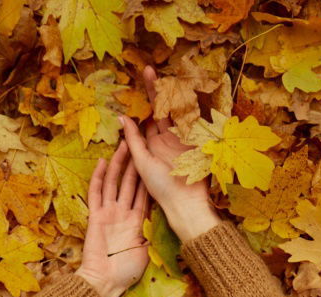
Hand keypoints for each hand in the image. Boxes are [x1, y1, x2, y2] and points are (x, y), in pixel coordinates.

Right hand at [76, 138, 149, 296]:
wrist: (106, 282)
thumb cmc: (126, 272)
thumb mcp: (146, 250)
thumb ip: (152, 233)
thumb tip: (166, 221)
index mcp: (136, 221)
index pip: (143, 193)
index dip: (148, 176)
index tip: (155, 159)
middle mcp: (122, 213)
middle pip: (129, 183)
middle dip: (134, 163)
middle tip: (139, 143)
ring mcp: (108, 213)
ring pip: (114, 183)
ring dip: (119, 164)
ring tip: (123, 145)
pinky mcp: (96, 216)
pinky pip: (96, 193)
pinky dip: (99, 178)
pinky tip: (103, 162)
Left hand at [118, 66, 214, 225]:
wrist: (185, 203)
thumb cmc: (160, 188)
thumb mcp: (142, 162)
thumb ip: (133, 140)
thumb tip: (121, 117)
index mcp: (152, 144)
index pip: (148, 115)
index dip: (145, 97)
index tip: (141, 78)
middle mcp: (167, 139)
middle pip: (162, 109)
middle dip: (157, 90)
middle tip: (149, 69)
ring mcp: (183, 139)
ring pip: (178, 112)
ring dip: (173, 94)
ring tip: (165, 74)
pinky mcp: (198, 142)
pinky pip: (193, 121)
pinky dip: (190, 106)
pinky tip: (185, 90)